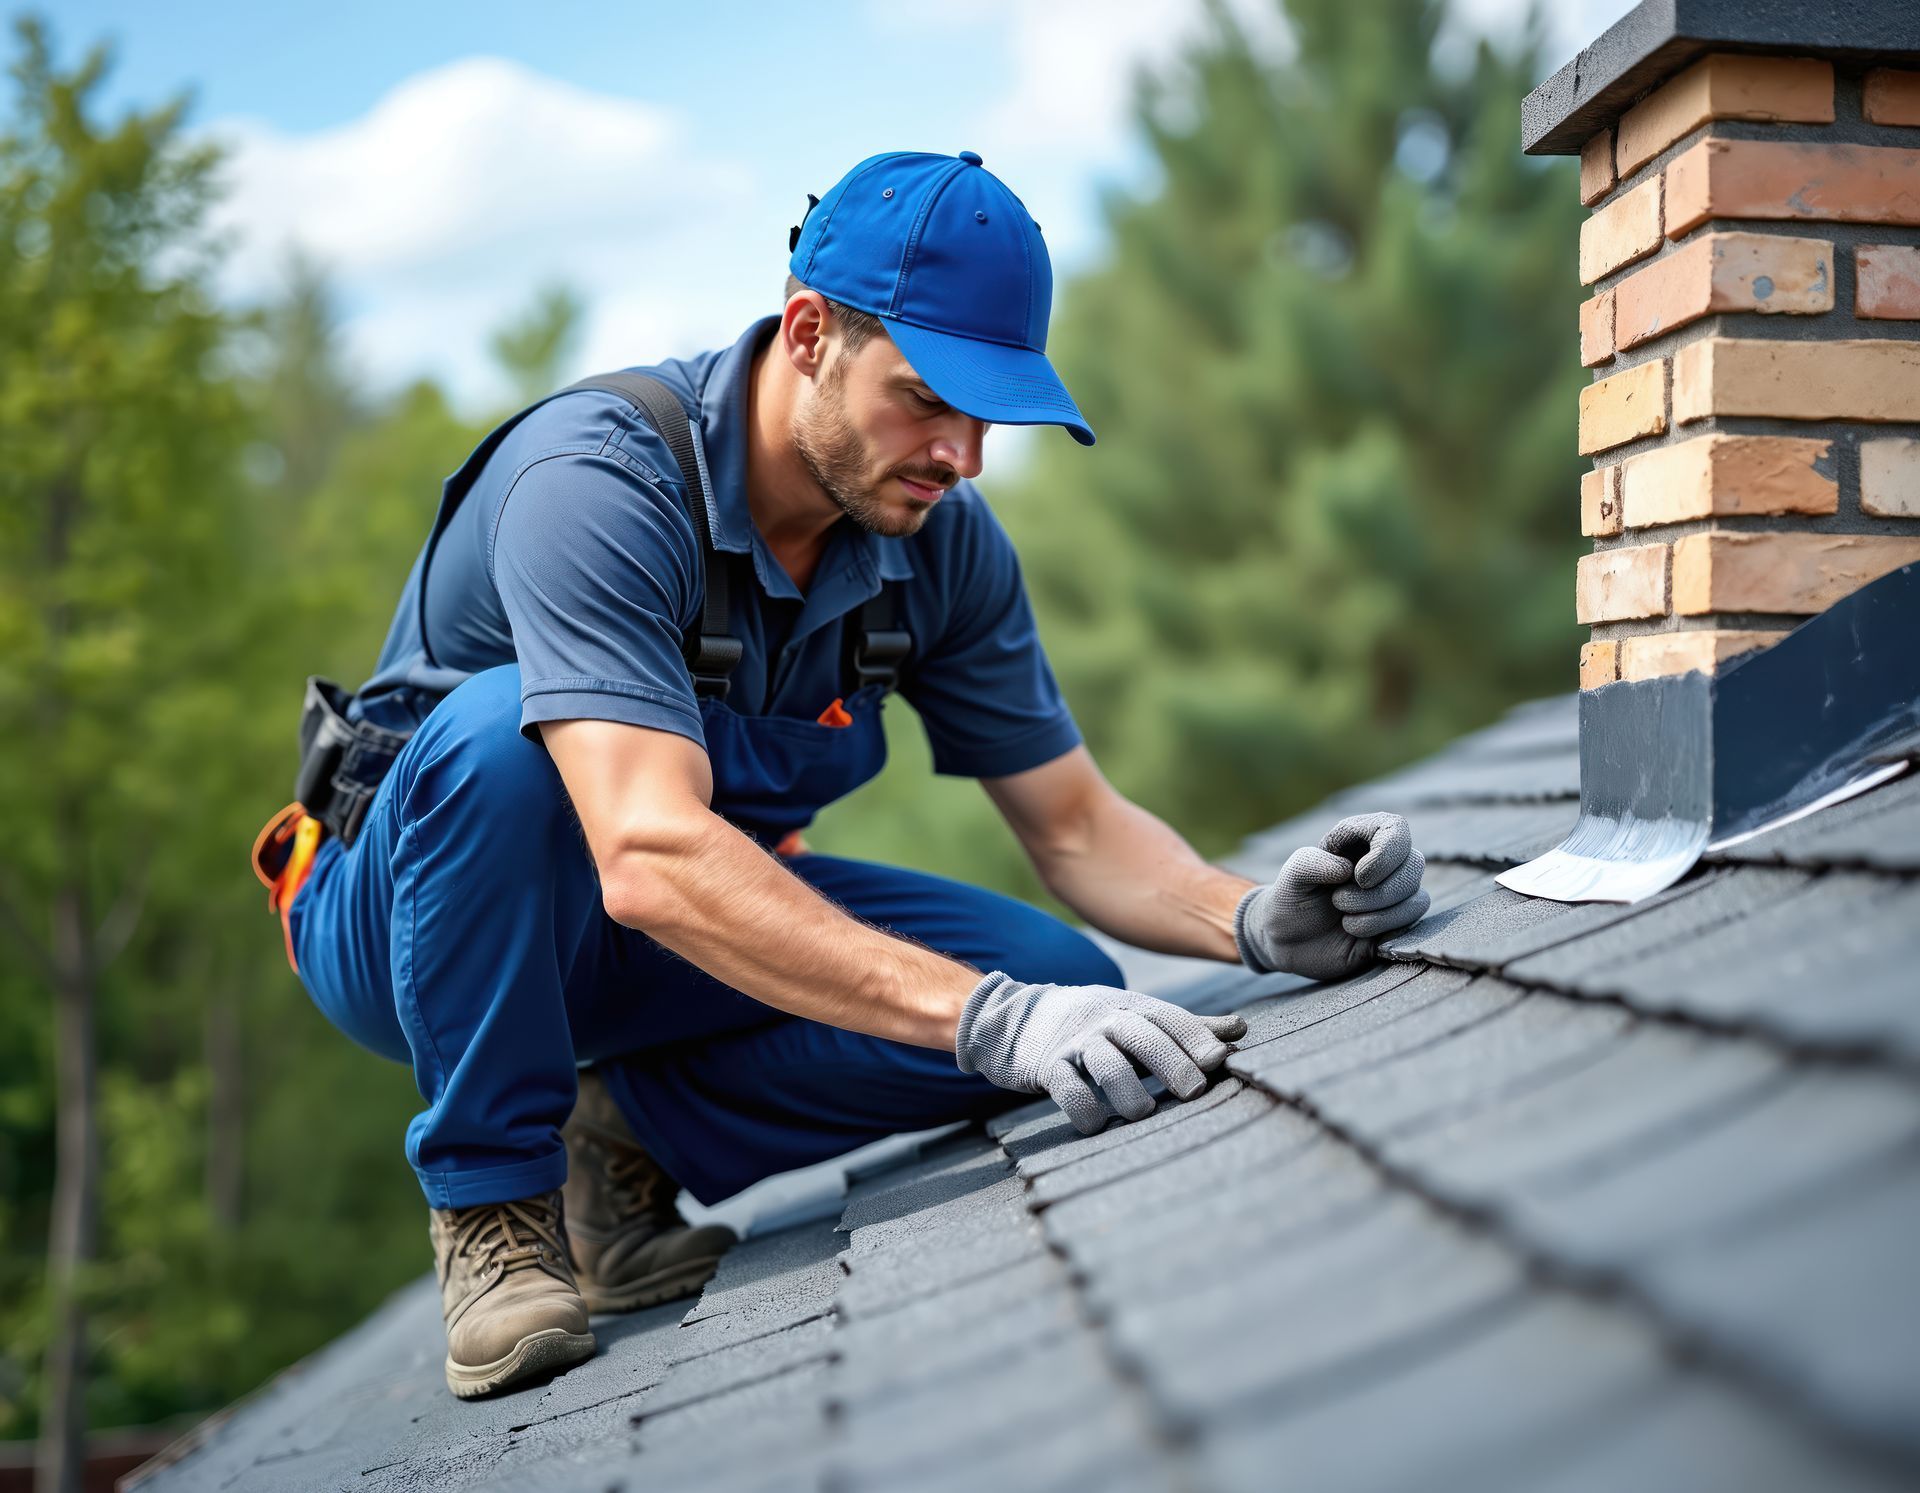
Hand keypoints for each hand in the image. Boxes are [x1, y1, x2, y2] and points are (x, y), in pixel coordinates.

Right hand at [955, 971, 1247, 1135]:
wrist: (1014, 1019)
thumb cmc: (1091, 1024)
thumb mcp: (1135, 1016)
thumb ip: (1185, 1026)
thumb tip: (1240, 1030)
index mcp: (1131, 1008)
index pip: (1169, 1017)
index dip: (1195, 1036)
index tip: (1220, 1059)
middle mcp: (1104, 1020)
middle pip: (1142, 1035)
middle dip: (1171, 1062)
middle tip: (1195, 1091)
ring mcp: (1075, 1043)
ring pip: (1106, 1063)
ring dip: (1128, 1090)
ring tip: (1143, 1113)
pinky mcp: (1046, 1066)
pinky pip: (1066, 1087)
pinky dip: (1083, 1109)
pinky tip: (1096, 1125)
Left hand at [1234, 812, 1428, 981]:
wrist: (1288, 939)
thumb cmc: (1292, 898)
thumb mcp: (1292, 875)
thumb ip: (1311, 863)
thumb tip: (1347, 870)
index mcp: (1359, 839)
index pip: (1396, 828)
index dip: (1386, 852)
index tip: (1358, 875)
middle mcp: (1383, 862)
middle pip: (1414, 864)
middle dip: (1378, 891)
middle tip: (1338, 900)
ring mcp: (1394, 892)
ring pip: (1416, 896)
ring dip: (1376, 913)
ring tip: (1343, 916)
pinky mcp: (1398, 921)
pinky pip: (1414, 920)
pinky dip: (1382, 927)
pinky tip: (1354, 929)